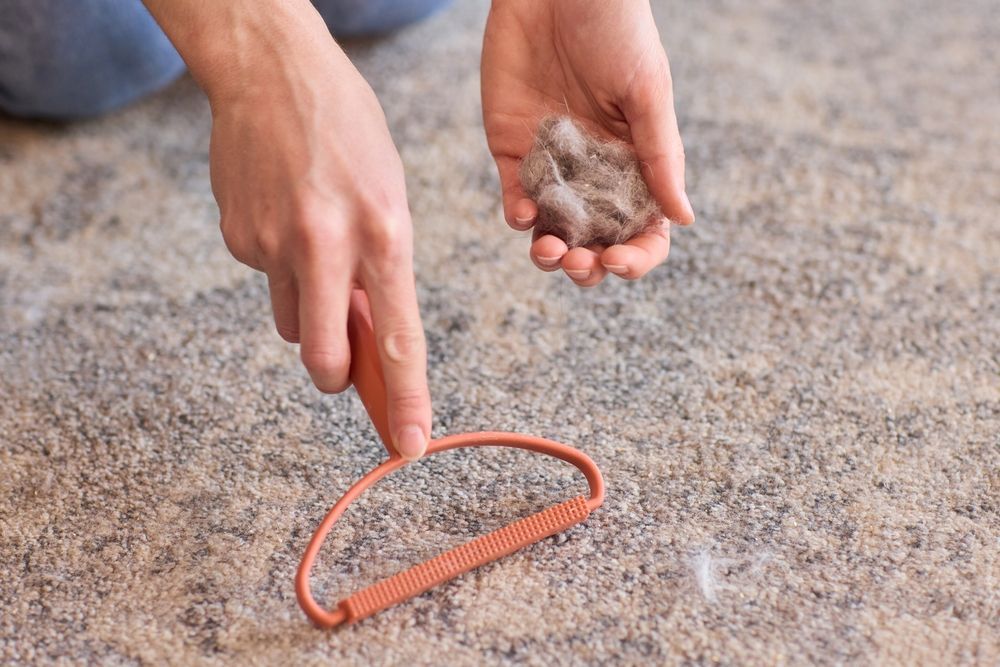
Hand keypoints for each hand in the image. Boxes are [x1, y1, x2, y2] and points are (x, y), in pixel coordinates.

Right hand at [144, 0, 430, 458]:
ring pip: (290, 322)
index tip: (409, 445)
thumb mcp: (388, 196)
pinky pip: (264, 278)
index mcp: (384, 232)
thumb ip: (381, 271)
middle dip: (334, 377)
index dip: (406, 400)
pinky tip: (284, 213)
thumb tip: (365, 337)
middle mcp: (328, 245)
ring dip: (306, 308)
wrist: (271, 70)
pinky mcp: (237, 237)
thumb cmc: (348, 132)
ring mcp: (274, 243)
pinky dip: (278, 265)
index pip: (398, 338)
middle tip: (340, 369)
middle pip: (325, 357)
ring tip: (314, 244)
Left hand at [481, 0, 693, 285]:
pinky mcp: (512, 149)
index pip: (642, 228)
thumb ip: (660, 156)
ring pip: (552, 231)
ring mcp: (553, 164)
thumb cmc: (617, 29)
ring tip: (551, 251)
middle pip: (594, 241)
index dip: (636, 255)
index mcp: (636, 163)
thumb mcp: (647, 92)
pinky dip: (519, 217)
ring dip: (551, 254)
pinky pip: (515, 198)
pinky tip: (526, 214)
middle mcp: (595, 172)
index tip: (621, 261)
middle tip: (582, 262)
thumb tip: (682, 219)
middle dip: (589, 266)